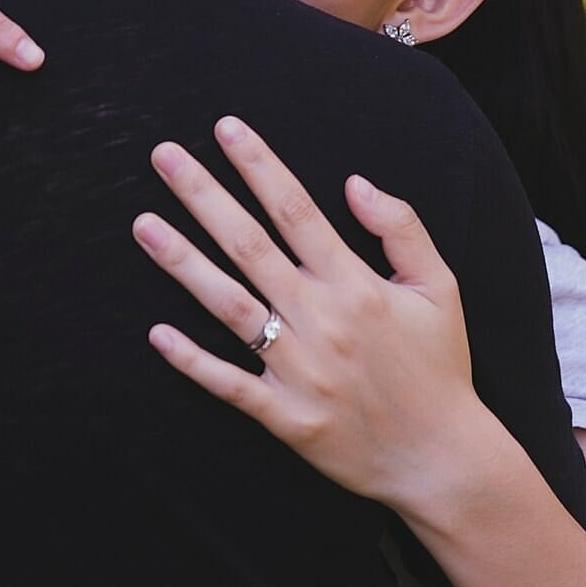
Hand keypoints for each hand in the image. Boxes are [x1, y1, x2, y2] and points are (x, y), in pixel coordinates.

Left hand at [131, 115, 485, 515]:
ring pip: (229, 306)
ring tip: (143, 225)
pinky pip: (229, 383)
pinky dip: (192, 360)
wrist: (442, 459)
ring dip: (182, 263)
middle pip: (249, 246)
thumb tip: (354, 183)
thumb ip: (401, 228)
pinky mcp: (285, 417)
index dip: (259, 165)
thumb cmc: (439, 367)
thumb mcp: (441, 287)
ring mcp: (298, 370)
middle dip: (204, 196)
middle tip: (164, 157)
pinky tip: (156, 333)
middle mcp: (321, 320)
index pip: (296, 210)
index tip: (225, 128)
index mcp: (356, 284)